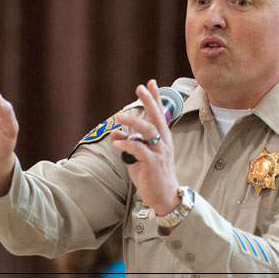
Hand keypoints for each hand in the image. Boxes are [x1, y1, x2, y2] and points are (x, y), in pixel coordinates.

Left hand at [110, 80, 180, 215]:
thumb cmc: (152, 175)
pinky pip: (139, 149)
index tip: (150, 82)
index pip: (160, 114)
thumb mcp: (138, 157)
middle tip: (140, 87)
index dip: (155, 98)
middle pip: (156, 117)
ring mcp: (159, 152)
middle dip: (148, 101)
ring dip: (133, 122)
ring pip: (148, 131)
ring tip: (119, 118)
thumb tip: (114, 132)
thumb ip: (128, 143)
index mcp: (162, 137)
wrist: (164, 196)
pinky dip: (126, 144)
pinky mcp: (153, 163)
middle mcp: (163, 142)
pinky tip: (116, 143)